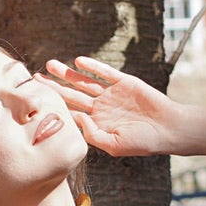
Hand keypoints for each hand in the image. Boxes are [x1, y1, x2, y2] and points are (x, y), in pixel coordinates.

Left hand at [43, 56, 179, 157]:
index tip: (37, 102)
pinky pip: (105, 73)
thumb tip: (75, 117)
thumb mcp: (114, 145)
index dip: (55, 107)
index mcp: (97, 123)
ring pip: (84, 81)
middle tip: (35, 78)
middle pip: (72, 94)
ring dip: (68, 73)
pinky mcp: (124, 82)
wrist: (169, 129)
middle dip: (54, 86)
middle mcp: (101, 107)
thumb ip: (92, 133)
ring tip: (50, 64)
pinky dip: (93, 66)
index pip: (71, 113)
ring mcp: (112, 94)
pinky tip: (79, 61)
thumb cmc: (144, 142)